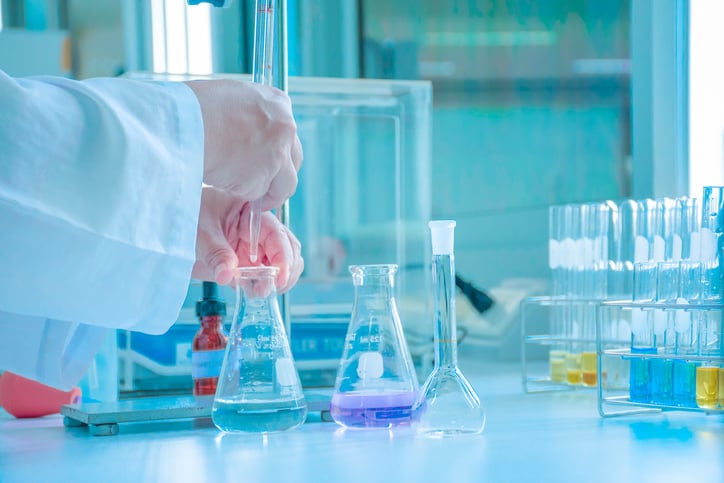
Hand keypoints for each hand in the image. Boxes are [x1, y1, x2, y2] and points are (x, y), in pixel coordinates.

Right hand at [185, 79, 302, 209]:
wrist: (182, 122)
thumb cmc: (192, 109)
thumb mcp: (230, 100)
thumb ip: (248, 117)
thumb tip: (247, 137)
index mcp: (277, 102)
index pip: (287, 134)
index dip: (276, 153)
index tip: (265, 164)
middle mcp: (285, 126)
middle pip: (294, 161)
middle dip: (279, 177)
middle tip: (262, 188)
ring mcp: (278, 152)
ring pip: (284, 185)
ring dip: (264, 192)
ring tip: (238, 190)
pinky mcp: (265, 176)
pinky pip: (256, 193)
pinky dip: (240, 192)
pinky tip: (221, 180)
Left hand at [192, 187, 303, 292]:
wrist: (173, 227)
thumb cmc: (188, 216)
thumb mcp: (200, 232)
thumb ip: (215, 253)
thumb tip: (227, 275)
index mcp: (252, 215)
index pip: (277, 236)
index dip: (284, 258)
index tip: (279, 278)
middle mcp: (258, 232)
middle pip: (289, 251)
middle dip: (285, 271)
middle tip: (270, 288)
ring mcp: (254, 250)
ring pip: (281, 266)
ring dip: (277, 282)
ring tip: (259, 291)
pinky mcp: (245, 266)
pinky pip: (262, 279)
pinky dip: (262, 288)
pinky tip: (252, 293)